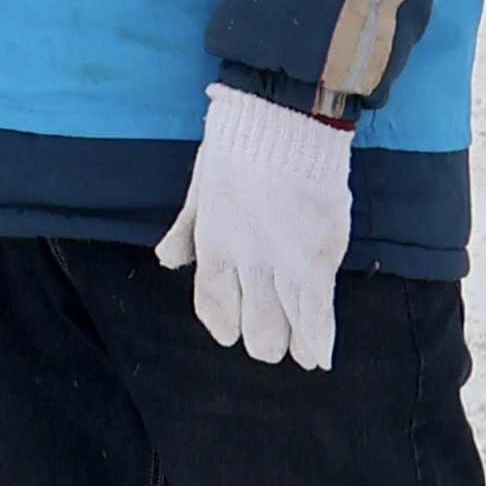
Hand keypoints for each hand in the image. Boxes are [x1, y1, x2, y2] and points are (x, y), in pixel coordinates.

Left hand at [153, 84, 352, 368]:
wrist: (282, 126)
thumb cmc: (238, 148)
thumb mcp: (200, 189)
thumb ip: (185, 229)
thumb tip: (165, 260)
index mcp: (212, 241)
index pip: (210, 296)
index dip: (219, 320)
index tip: (227, 335)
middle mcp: (244, 260)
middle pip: (250, 319)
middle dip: (260, 338)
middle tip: (268, 348)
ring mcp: (281, 263)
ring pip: (284, 321)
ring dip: (292, 344)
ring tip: (299, 359)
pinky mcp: (316, 259)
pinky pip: (317, 310)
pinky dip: (319, 338)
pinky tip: (320, 358)